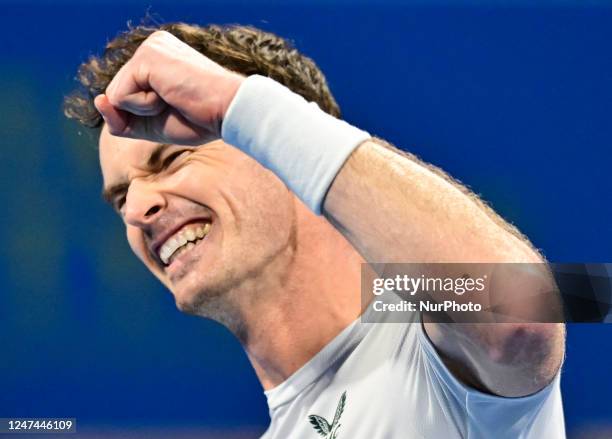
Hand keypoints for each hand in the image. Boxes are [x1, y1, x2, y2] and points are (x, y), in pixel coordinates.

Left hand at [94, 31, 244, 144]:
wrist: (228, 112)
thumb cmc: (199, 119)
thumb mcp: (152, 124)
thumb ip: (122, 119)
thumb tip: (98, 101)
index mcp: (158, 58)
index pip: (126, 94)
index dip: (143, 114)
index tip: (179, 105)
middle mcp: (151, 46)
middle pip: (117, 95)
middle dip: (142, 112)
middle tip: (178, 103)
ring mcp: (148, 48)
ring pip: (116, 96)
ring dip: (144, 109)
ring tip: (175, 98)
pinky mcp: (146, 58)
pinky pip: (120, 97)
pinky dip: (144, 107)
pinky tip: (170, 95)